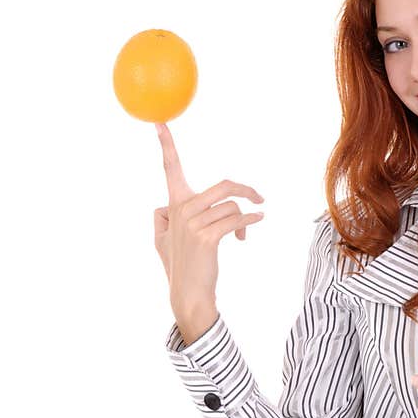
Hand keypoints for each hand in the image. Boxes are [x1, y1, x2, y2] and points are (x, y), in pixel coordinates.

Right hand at [153, 122, 264, 336]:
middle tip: (258, 198)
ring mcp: (192, 223)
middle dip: (246, 191)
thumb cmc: (179, 266)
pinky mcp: (206, 237)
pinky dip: (249, 222)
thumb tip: (166, 207)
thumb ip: (166, 217)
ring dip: (244, 219)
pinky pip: (236, 220)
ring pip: (232, 207)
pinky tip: (253, 226)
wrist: (187, 294)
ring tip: (241, 234)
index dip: (166, 145)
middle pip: (224, 186)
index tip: (160, 123)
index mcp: (172, 205)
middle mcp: (180, 209)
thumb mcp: (163, 239)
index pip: (170, 169)